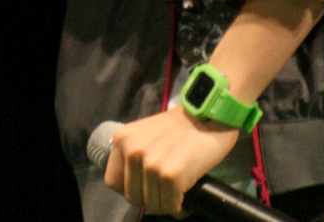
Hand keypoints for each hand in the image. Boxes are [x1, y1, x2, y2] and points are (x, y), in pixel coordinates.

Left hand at [104, 106, 238, 214]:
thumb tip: (135, 184)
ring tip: (178, 189)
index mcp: (123, 139)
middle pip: (132, 196)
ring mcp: (151, 165)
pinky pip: (169, 207)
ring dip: (166, 202)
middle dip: (150, 196)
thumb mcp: (147, 134)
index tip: (146, 184)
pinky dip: (179, 207)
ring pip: (152, 205)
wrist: (210, 115)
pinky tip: (186, 194)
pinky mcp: (170, 177)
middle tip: (166, 187)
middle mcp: (133, 151)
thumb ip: (136, 154)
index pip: (113, 181)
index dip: (131, 187)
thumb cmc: (182, 126)